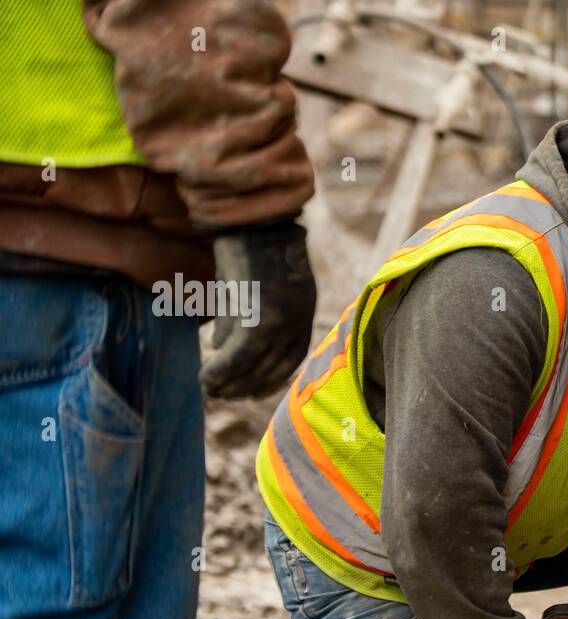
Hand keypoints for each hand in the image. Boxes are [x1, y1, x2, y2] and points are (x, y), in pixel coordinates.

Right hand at [201, 219, 316, 398]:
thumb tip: (220, 344)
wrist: (252, 218)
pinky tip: (206, 377)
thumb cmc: (250, 244)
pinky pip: (238, 355)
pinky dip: (221, 370)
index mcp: (304, 308)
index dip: (271, 378)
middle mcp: (297, 318)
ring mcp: (280, 319)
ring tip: (211, 388)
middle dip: (248, 384)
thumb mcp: (259, 280)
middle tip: (225, 394)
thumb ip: (246, 312)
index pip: (291, 357)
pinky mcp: (258, 315)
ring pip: (253, 363)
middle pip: (273, 365)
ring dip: (230, 381)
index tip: (252, 390)